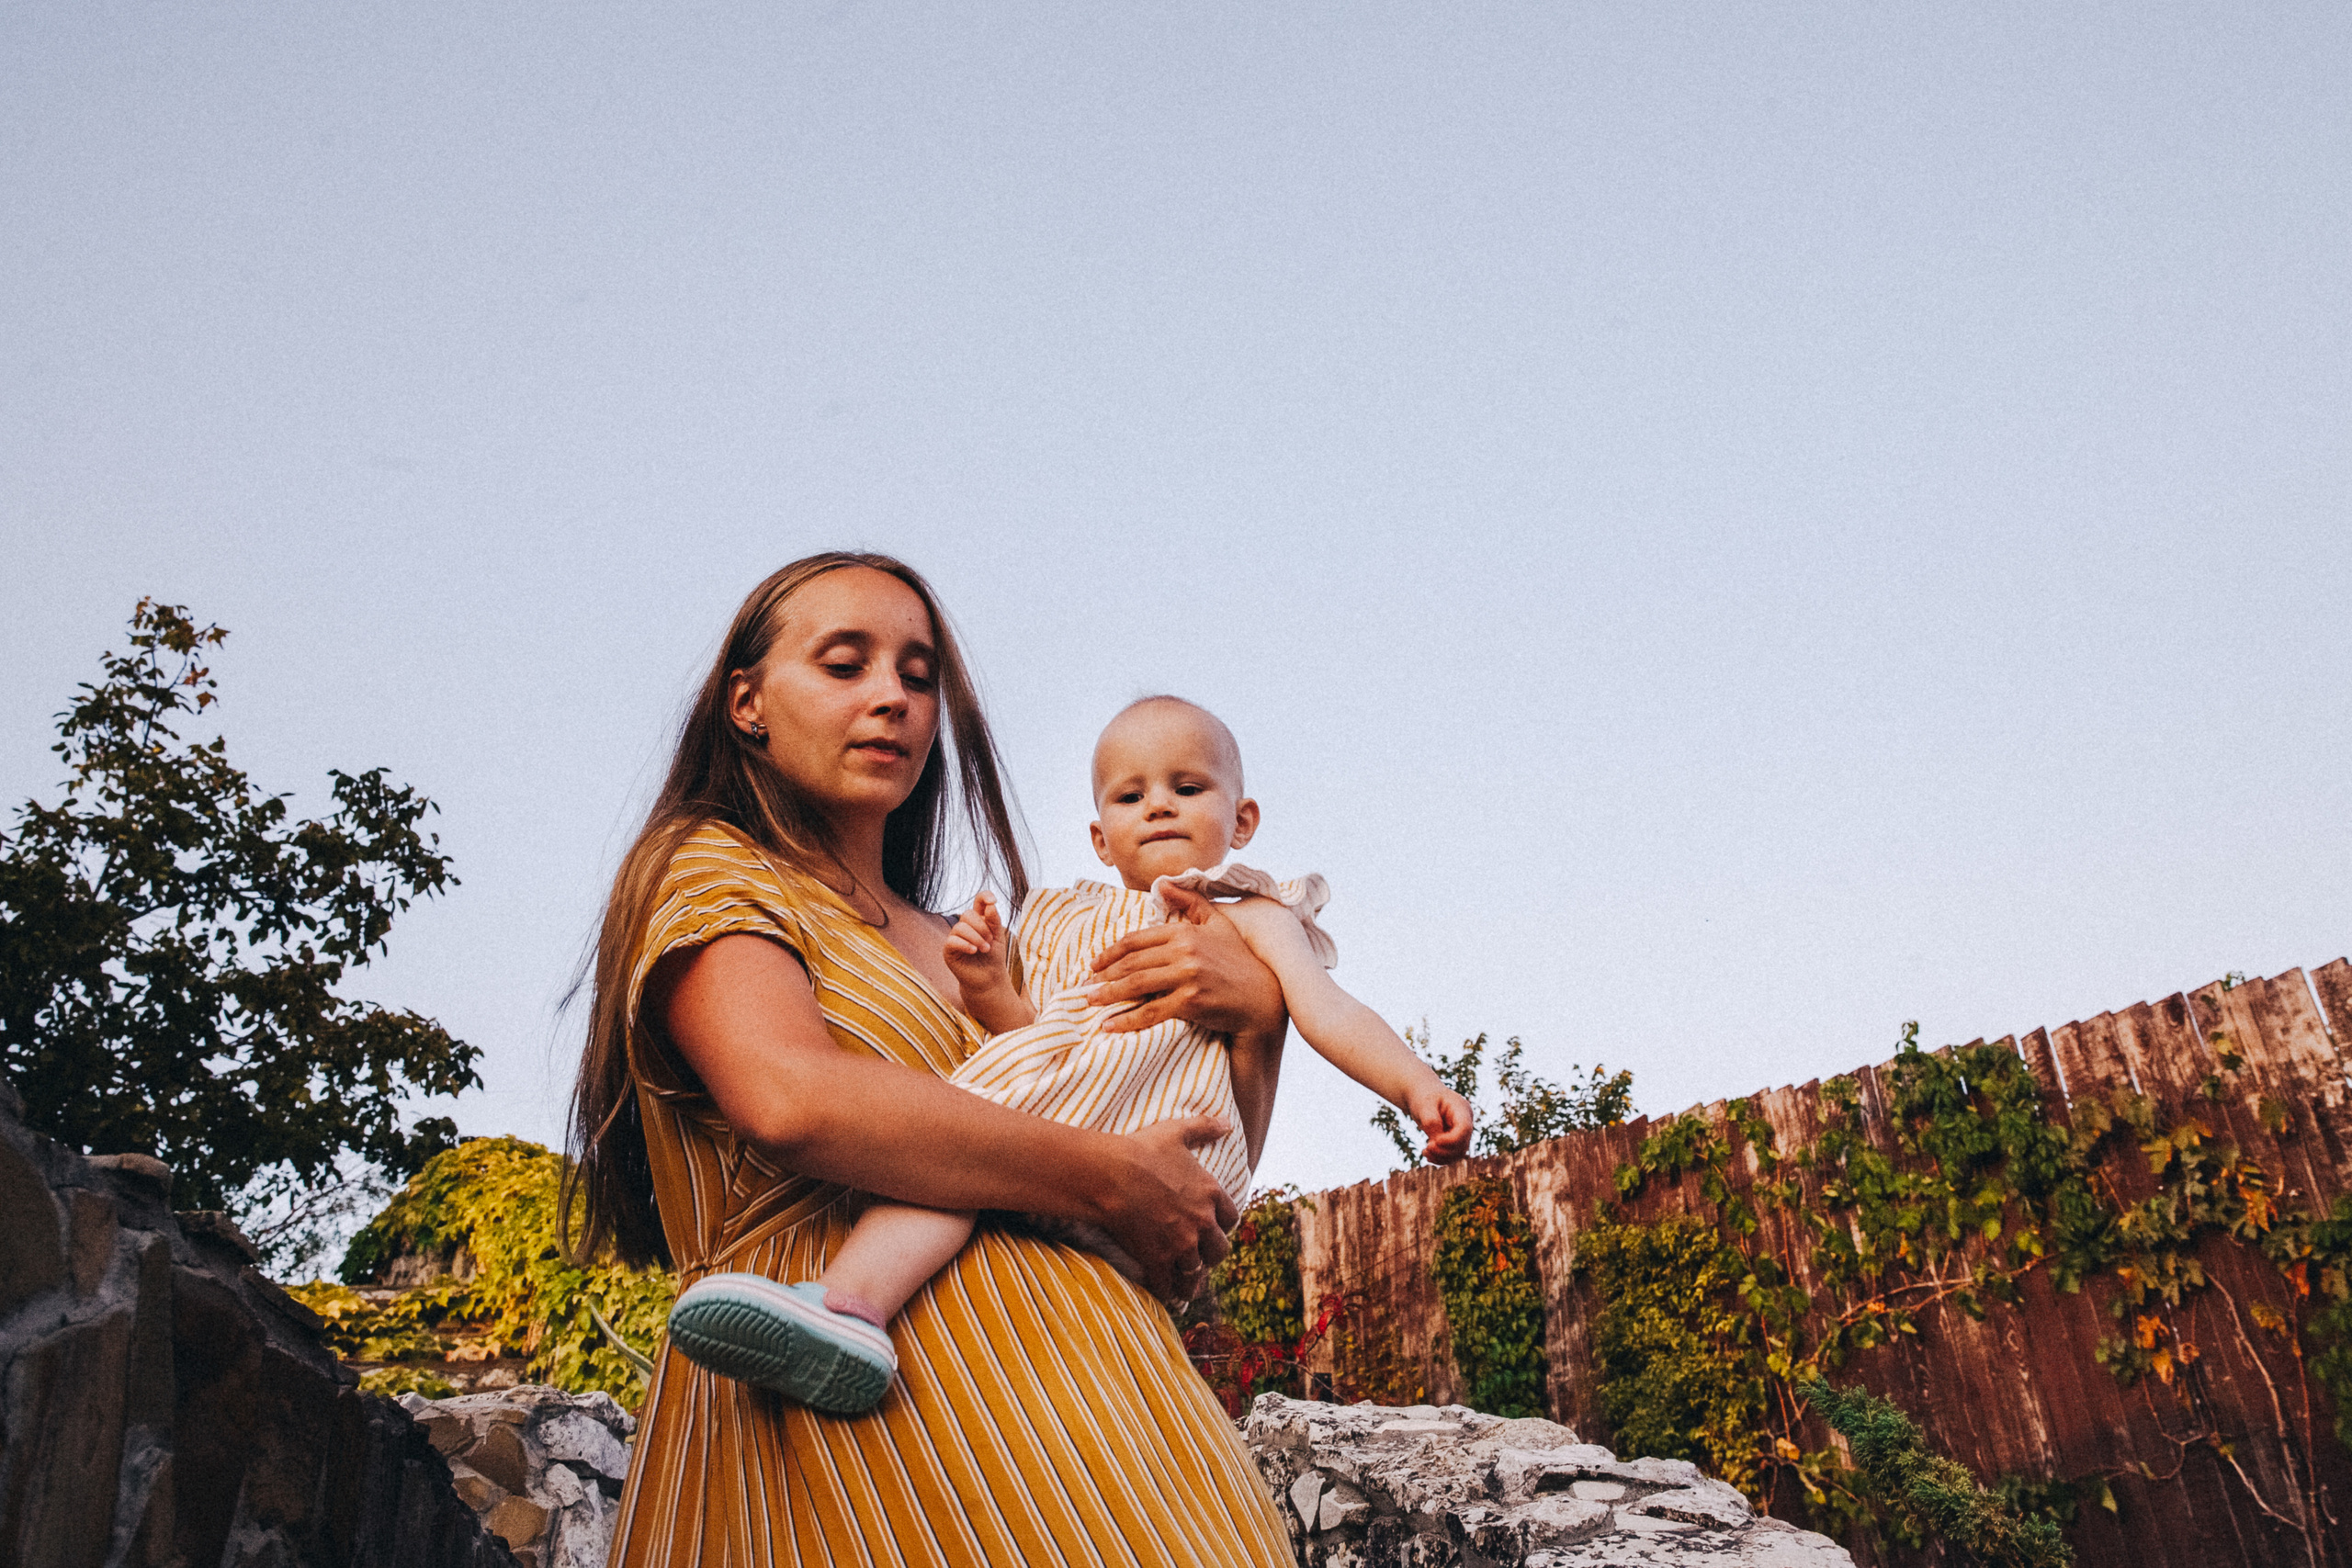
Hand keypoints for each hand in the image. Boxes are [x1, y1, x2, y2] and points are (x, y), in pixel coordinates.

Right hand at [944, 893, 1032, 1031]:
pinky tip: (973, 951)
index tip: (993, 901)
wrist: (989, 979)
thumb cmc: (994, 957)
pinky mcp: (948, 950)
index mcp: (979, 920)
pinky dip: (964, 944)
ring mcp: (955, 937)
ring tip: (985, 949)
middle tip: (990, 941)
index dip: (984, 896)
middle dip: (982, 927)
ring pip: (960, 927)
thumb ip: (994, 921)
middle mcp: (965, 926)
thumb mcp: (998, 937)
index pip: (978, 901)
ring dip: (976, 938)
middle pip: (968, 914)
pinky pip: (952, 941)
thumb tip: (990, 905)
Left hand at [1086, 890, 1285, 1035]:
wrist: (1262, 999)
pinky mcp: (1191, 1002)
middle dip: (1104, 975)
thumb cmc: (1239, 961)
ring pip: (1136, 984)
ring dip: (1108, 995)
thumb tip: (1161, 884)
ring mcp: (1187, 976)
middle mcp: (1184, 951)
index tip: (1094, 964)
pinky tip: (1110, 1026)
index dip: (1110, 953)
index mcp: (1185, 931)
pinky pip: (1150, 1011)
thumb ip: (1190, 900)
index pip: (1136, 940)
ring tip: (1090, 1002)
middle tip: (1086, 986)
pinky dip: (1127, 1020)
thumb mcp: (1218, 923)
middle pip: (1131, 962)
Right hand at [1099, 1115, 1239, 1300]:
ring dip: (1192, 1280)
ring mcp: (1181, 1243)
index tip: (1214, 1228)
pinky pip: (1168, 1284)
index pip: (1231, 1219)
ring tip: (1187, 1289)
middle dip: (1211, 1255)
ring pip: (1195, 1272)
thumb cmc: (1142, 1150)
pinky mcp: (1158, 1259)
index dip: (1222, 1226)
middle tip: (1202, 1258)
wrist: (1112, 1174)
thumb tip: (1227, 1124)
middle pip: (1218, 1250)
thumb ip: (1204, 1127)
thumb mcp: (1176, 1132)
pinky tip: (1164, 1295)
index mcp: (1210, 1194)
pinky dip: (1167, 1292)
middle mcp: (1201, 1222)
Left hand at [1408, 1081, 1475, 1164]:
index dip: (1451, 1140)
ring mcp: (1461, 1131)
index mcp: (1461, 1108)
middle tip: (1426, 1149)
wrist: (1421, 1095)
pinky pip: (1452, 1154)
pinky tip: (1428, 1155)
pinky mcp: (1454, 1139)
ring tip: (1425, 1152)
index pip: (1464, 1129)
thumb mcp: (1424, 1106)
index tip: (1432, 1143)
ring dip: (1442, 1157)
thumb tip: (1437, 1141)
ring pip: (1458, 1152)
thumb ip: (1431, 1122)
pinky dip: (1440, 1158)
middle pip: (1462, 1143)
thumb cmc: (1423, 1097)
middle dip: (1444, 1150)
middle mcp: (1465, 1121)